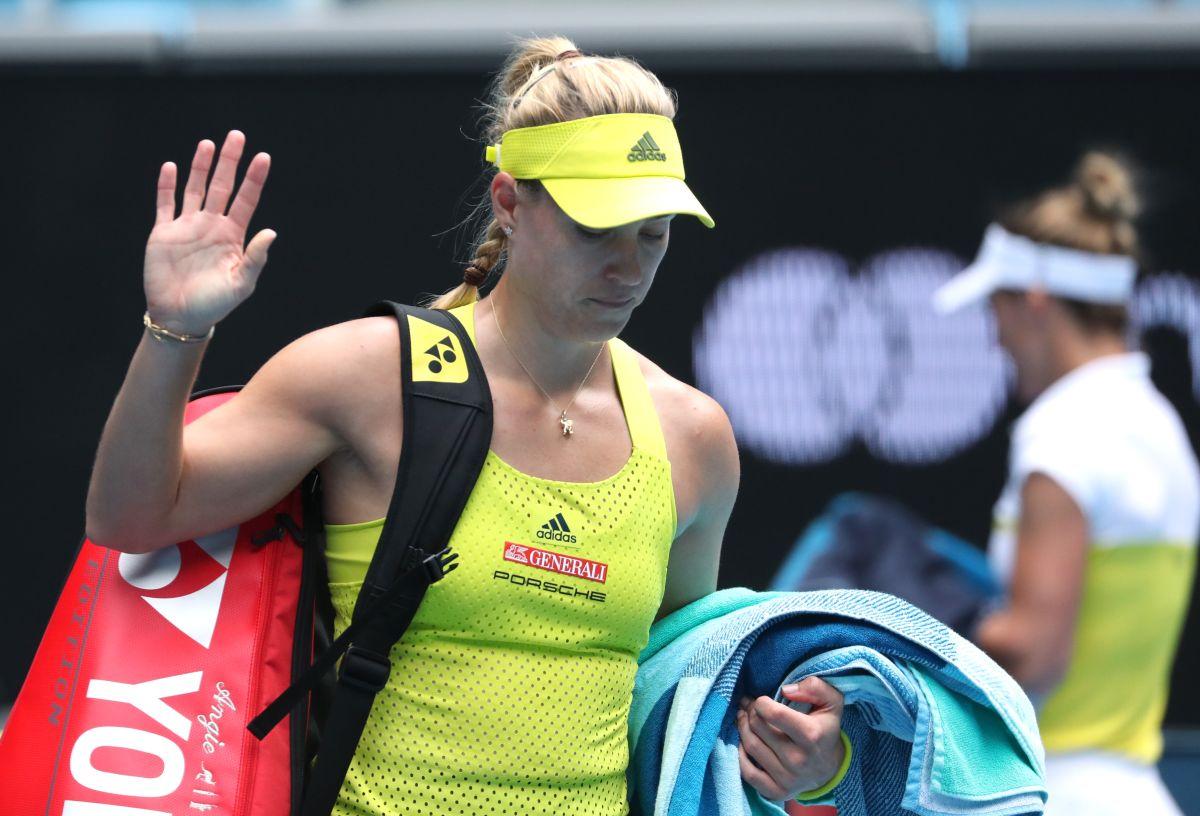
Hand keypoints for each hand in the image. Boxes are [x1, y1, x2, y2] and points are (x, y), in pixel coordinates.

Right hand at [144, 130, 274, 334]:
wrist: (179, 316)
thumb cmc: (214, 304)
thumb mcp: (240, 284)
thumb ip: (255, 258)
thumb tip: (271, 232)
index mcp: (233, 236)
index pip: (246, 200)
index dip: (254, 179)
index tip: (263, 157)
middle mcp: (211, 226)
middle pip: (221, 186)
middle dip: (229, 161)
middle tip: (237, 135)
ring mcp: (187, 227)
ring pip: (194, 188)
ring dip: (200, 166)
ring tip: (208, 144)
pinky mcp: (163, 233)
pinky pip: (165, 204)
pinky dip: (167, 185)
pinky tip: (172, 166)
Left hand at [736, 677, 844, 800]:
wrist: (829, 768)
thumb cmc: (825, 729)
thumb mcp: (831, 702)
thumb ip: (815, 687)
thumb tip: (786, 690)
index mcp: (811, 735)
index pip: (774, 713)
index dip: (761, 702)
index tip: (761, 700)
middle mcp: (799, 759)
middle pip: (758, 728)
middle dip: (749, 712)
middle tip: (748, 706)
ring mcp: (787, 778)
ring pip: (751, 746)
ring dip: (742, 728)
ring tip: (743, 718)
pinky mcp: (777, 792)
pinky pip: (748, 773)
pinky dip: (740, 755)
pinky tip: (744, 742)